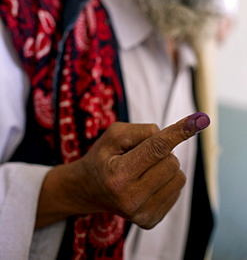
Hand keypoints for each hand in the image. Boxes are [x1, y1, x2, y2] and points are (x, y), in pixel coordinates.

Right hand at [36, 112, 209, 228]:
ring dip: (166, 166)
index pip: (156, 149)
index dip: (178, 132)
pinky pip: (177, 190)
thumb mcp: (113, 135)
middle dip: (162, 151)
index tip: (199, 120)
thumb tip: (171, 136)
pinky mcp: (150, 221)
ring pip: (178, 176)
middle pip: (171, 161)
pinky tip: (146, 182)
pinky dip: (166, 180)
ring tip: (143, 169)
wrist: (88, 189)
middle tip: (141, 155)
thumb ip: (141, 131)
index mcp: (118, 175)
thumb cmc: (102, 157)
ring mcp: (142, 214)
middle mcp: (131, 199)